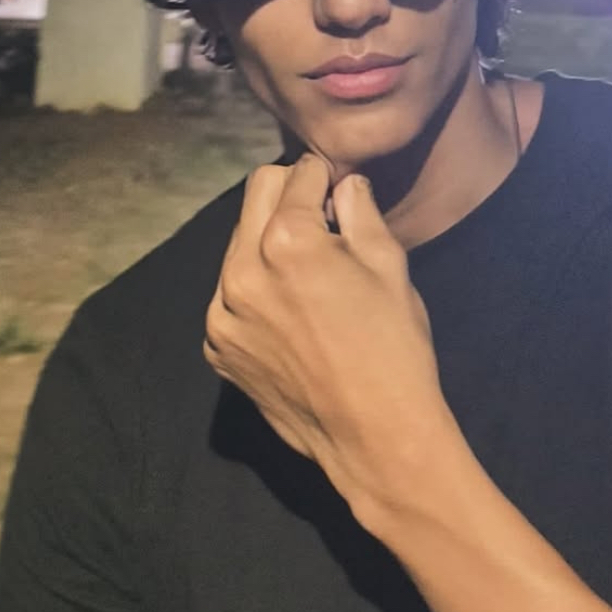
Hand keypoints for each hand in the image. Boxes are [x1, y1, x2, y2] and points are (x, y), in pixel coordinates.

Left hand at [204, 155, 448, 504]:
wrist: (375, 438)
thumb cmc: (395, 347)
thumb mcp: (389, 265)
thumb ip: (359, 210)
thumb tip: (343, 183)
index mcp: (287, 241)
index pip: (296, 173)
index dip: (324, 175)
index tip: (338, 187)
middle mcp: (242, 270)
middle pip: (257, 195)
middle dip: (290, 195)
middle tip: (323, 218)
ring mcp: (221, 312)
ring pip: (239, 244)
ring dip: (268, 242)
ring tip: (307, 272)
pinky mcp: (216, 347)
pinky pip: (229, 295)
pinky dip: (254, 290)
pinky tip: (290, 314)